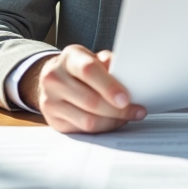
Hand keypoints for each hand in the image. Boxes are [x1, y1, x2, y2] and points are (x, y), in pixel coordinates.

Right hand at [20, 45, 146, 133]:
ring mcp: (50, 101)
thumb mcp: (94, 57)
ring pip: (88, 120)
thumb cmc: (80, 67)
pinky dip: (102, 128)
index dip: (109, 86)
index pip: (88, 71)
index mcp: (69, 58)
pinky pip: (83, 130)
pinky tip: (112, 122)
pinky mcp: (53, 120)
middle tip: (137, 111)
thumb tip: (128, 76)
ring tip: (127, 117)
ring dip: (112, 122)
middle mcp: (54, 78)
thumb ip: (109, 63)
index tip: (126, 99)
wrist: (54, 78)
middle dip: (118, 110)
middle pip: (90, 101)